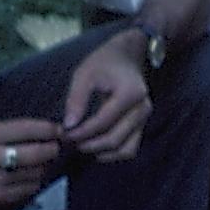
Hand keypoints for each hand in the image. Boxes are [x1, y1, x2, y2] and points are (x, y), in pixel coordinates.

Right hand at [0, 117, 63, 209]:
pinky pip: (27, 189)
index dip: (48, 130)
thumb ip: (9, 131)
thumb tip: (46, 130)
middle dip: (52, 150)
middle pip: (34, 153)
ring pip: (34, 172)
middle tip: (58, 148)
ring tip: (45, 162)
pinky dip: (35, 182)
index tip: (60, 130)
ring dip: (45, 167)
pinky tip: (33, 177)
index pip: (25, 129)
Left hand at [59, 31, 153, 162]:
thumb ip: (76, 99)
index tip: (64, 133)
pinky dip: (114, 153)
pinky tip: (96, 147)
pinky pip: (130, 148)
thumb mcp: (85, 74)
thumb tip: (69, 126)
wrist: (129, 56)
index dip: (81, 132)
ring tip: (82, 145)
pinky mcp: (143, 125)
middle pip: (114, 139)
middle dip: (89, 145)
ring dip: (102, 152)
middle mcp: (142, 109)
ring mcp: (145, 118)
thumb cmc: (105, 62)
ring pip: (125, 149)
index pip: (103, 122)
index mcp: (130, 94)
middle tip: (70, 141)